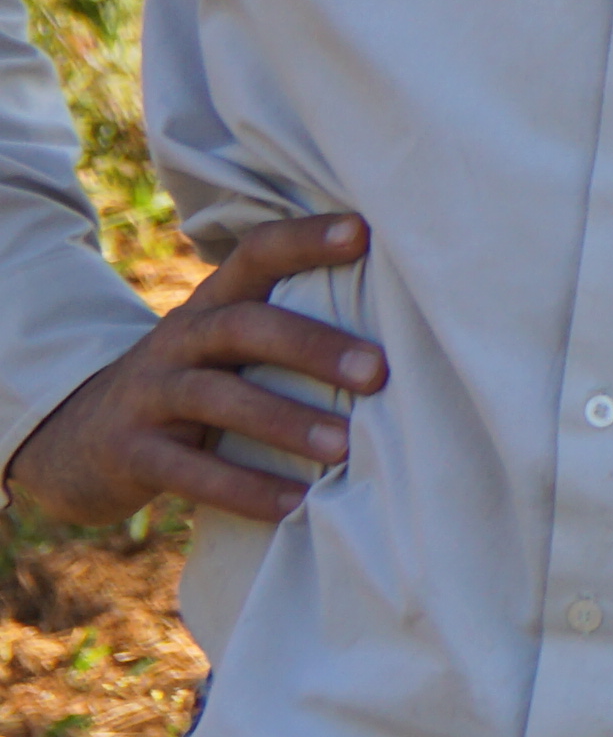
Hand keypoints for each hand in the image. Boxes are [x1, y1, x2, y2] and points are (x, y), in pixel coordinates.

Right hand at [5, 212, 379, 526]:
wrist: (78, 442)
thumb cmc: (194, 386)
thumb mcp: (228, 348)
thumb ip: (289, 329)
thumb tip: (411, 326)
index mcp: (213, 304)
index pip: (257, 254)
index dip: (305, 239)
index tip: (364, 232)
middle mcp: (179, 339)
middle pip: (243, 326)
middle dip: (312, 346)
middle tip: (379, 373)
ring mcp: (149, 394)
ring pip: (217, 398)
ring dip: (284, 422)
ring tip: (342, 448)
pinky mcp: (130, 453)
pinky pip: (188, 471)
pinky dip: (242, 487)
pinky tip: (293, 505)